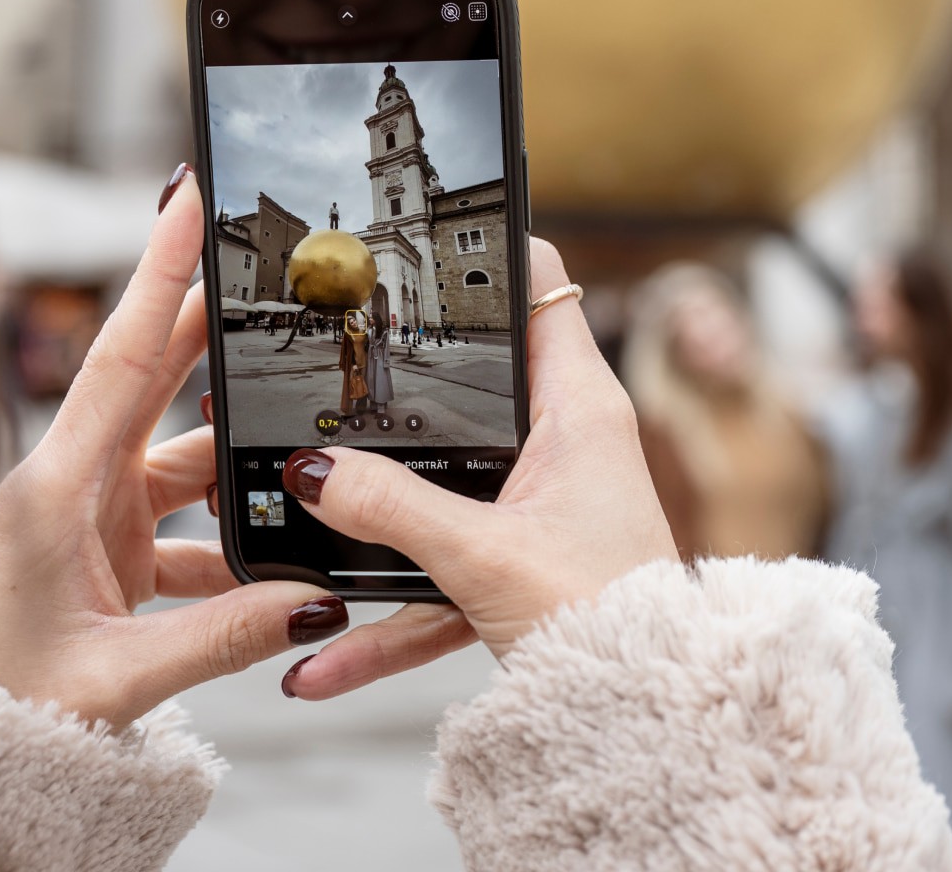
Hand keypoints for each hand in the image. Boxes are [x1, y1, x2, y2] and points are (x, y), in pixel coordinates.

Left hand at [0, 166, 347, 728]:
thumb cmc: (3, 702)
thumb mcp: (117, 676)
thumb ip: (224, 636)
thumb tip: (314, 602)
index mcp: (56, 489)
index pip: (119, 359)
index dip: (157, 274)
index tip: (186, 199)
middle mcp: (74, 481)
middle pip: (156, 378)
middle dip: (210, 324)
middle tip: (265, 273)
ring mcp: (94, 508)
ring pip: (183, 451)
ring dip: (235, 461)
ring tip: (296, 469)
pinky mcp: (111, 538)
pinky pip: (186, 519)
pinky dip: (227, 538)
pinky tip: (263, 572)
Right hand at [277, 237, 676, 698]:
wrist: (651, 719)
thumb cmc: (612, 628)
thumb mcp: (486, 557)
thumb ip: (394, 509)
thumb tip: (313, 471)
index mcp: (579, 406)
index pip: (542, 287)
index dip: (492, 250)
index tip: (426, 231)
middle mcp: (563, 438)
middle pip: (472, 376)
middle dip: (400, 377)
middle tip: (327, 356)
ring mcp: (538, 497)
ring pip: (442, 479)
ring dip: (377, 516)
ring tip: (300, 517)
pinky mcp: (519, 554)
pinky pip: (442, 563)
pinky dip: (391, 609)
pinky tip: (328, 659)